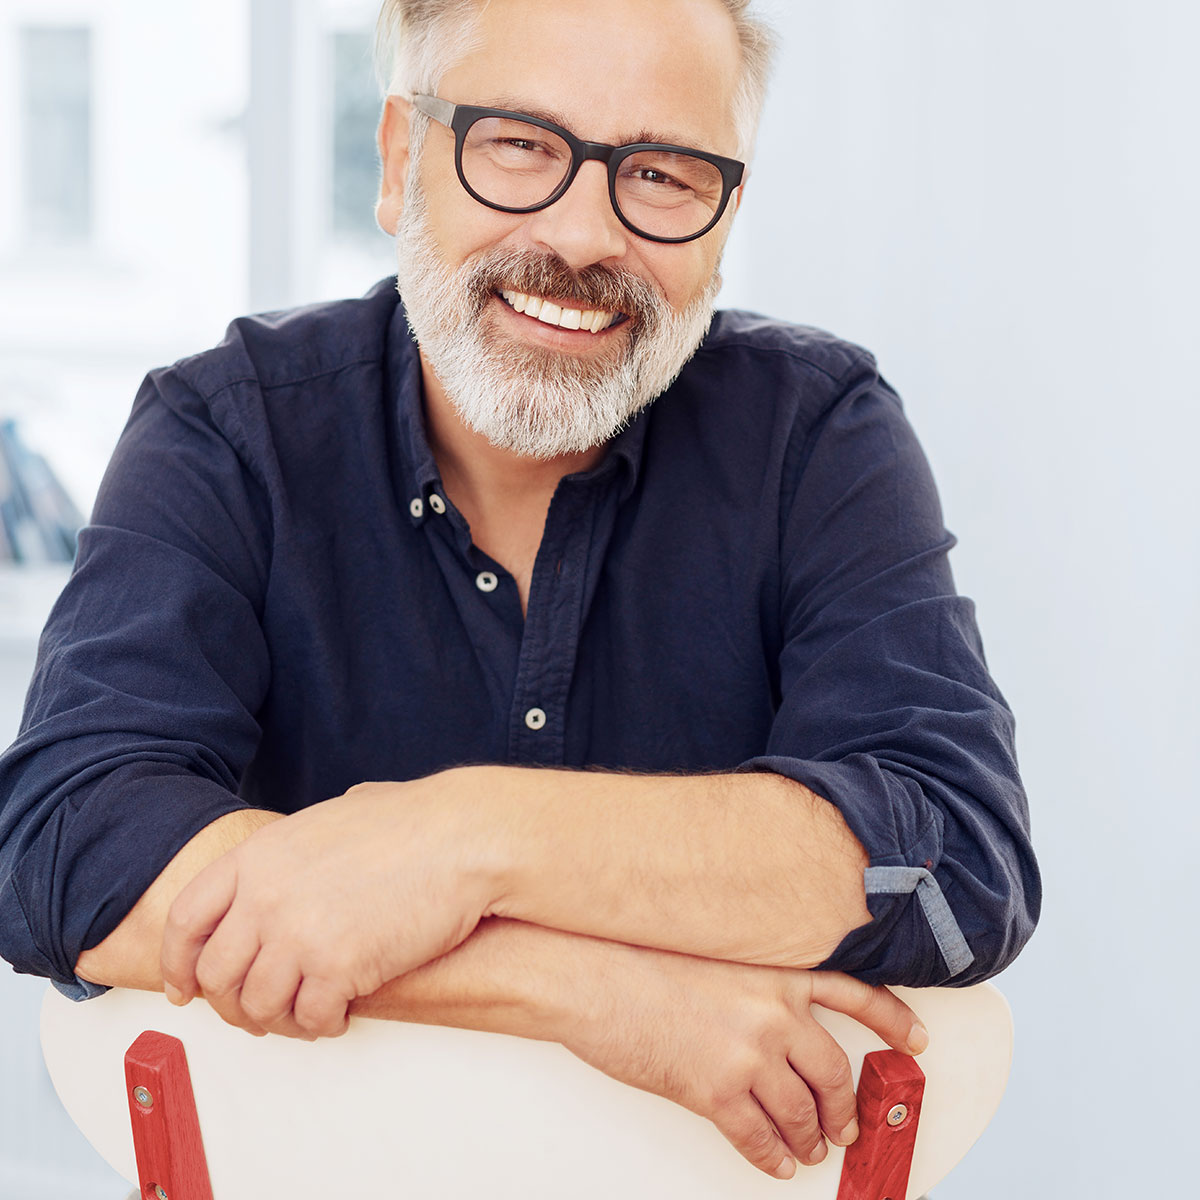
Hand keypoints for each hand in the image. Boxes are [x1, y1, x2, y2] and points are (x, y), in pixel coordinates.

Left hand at [160, 777, 494, 1036]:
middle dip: (231, 1003)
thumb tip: (309, 851)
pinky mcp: (339, 969)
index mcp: (259, 857)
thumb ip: (303, 842)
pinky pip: (309, 1019)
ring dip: (277, 1020)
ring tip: (305, 1014)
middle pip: (216, 975)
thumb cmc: (414, 822)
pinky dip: (321, 1025)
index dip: (179, 962)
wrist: (461, 838)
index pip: (185, 921)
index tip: (185, 988)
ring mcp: (298, 936)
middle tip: (256, 1012)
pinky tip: (341, 1013)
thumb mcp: (337, 813)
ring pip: (257, 1006)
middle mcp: (266, 898)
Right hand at [559, 946, 926, 1180]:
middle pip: (835, 1071)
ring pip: (803, 1113)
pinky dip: (774, 1159)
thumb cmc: (638, 956)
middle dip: (845, 1107)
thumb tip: (777, 1022)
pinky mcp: (715, 1092)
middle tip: (847, 1125)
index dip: (895, 1021)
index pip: (857, 994)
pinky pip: (760, 1139)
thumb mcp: (711, 952)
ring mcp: (747, 1053)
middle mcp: (772, 1010)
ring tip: (809, 1149)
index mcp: (775, 970)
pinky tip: (775, 1164)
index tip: (918, 1042)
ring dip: (811, 1139)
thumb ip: (753, 980)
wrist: (590, 975)